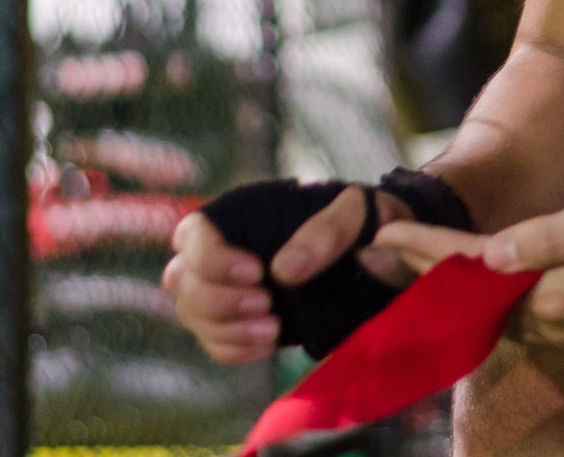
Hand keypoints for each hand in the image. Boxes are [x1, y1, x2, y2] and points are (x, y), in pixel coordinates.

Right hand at [164, 185, 413, 362]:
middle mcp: (221, 250)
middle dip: (219, 301)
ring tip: (273, 329)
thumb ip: (327, 232)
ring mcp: (223, 287)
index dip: (214, 260)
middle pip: (183, 280)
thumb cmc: (364, 221)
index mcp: (240, 214)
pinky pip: (211, 341)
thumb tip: (285, 271)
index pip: (193, 235)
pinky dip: (232, 349)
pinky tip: (266, 344)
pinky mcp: (236, 320)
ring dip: (225, 329)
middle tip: (268, 306)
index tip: (258, 274)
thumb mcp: (358, 213)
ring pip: (191, 313)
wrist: (380, 253)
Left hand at [386, 171, 563, 356]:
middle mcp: (556, 320)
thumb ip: (556, 235)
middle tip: (370, 253)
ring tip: (403, 263)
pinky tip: (465, 283)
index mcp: (558, 287)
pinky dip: (483, 299)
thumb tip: (495, 254)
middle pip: (473, 297)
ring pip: (492, 311)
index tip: (380, 237)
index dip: (425, 253)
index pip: (475, 268)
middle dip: (422, 274)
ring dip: (448, 288)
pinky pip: (518, 317)